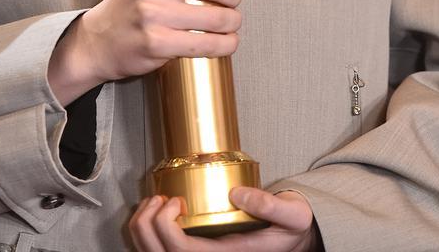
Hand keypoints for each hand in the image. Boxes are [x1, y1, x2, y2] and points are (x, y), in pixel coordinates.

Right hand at [47, 0, 240, 105]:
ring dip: (233, 21)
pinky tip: (228, 42)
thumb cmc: (130, 2)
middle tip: (234, 1)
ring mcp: (152, 13)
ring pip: (215, 17)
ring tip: (232, 22)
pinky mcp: (157, 42)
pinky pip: (205, 43)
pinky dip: (224, 44)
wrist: (99, 39)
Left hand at [129, 187, 317, 251]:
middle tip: (158, 198)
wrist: (296, 238)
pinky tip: (157, 209)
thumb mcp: (291, 214)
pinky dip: (149, 229)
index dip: (167, 227)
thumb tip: (236, 193)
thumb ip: (268, 204)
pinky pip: (161, 248)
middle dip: (147, 225)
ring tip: (154, 202)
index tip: (175, 200)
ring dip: (143, 227)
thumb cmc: (291, 228)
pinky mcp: (199, 247)